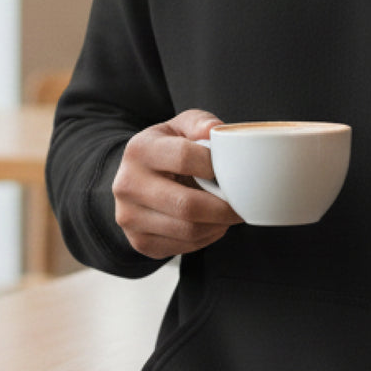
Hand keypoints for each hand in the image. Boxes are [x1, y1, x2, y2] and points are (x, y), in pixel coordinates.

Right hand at [113, 109, 242, 257]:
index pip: (184, 158)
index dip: (215, 166)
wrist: (136, 178)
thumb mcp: (180, 126)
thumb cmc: (167, 149)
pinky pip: (184, 247)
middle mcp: (127, 185)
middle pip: (187, 205)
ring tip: (229, 213)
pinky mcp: (140, 242)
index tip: (232, 171)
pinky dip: (207, 238)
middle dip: (225, 208)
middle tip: (243, 204)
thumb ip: (200, 123)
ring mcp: (130, 217)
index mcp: (139, 150)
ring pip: (188, 230)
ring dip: (219, 225)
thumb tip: (216, 131)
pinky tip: (212, 224)